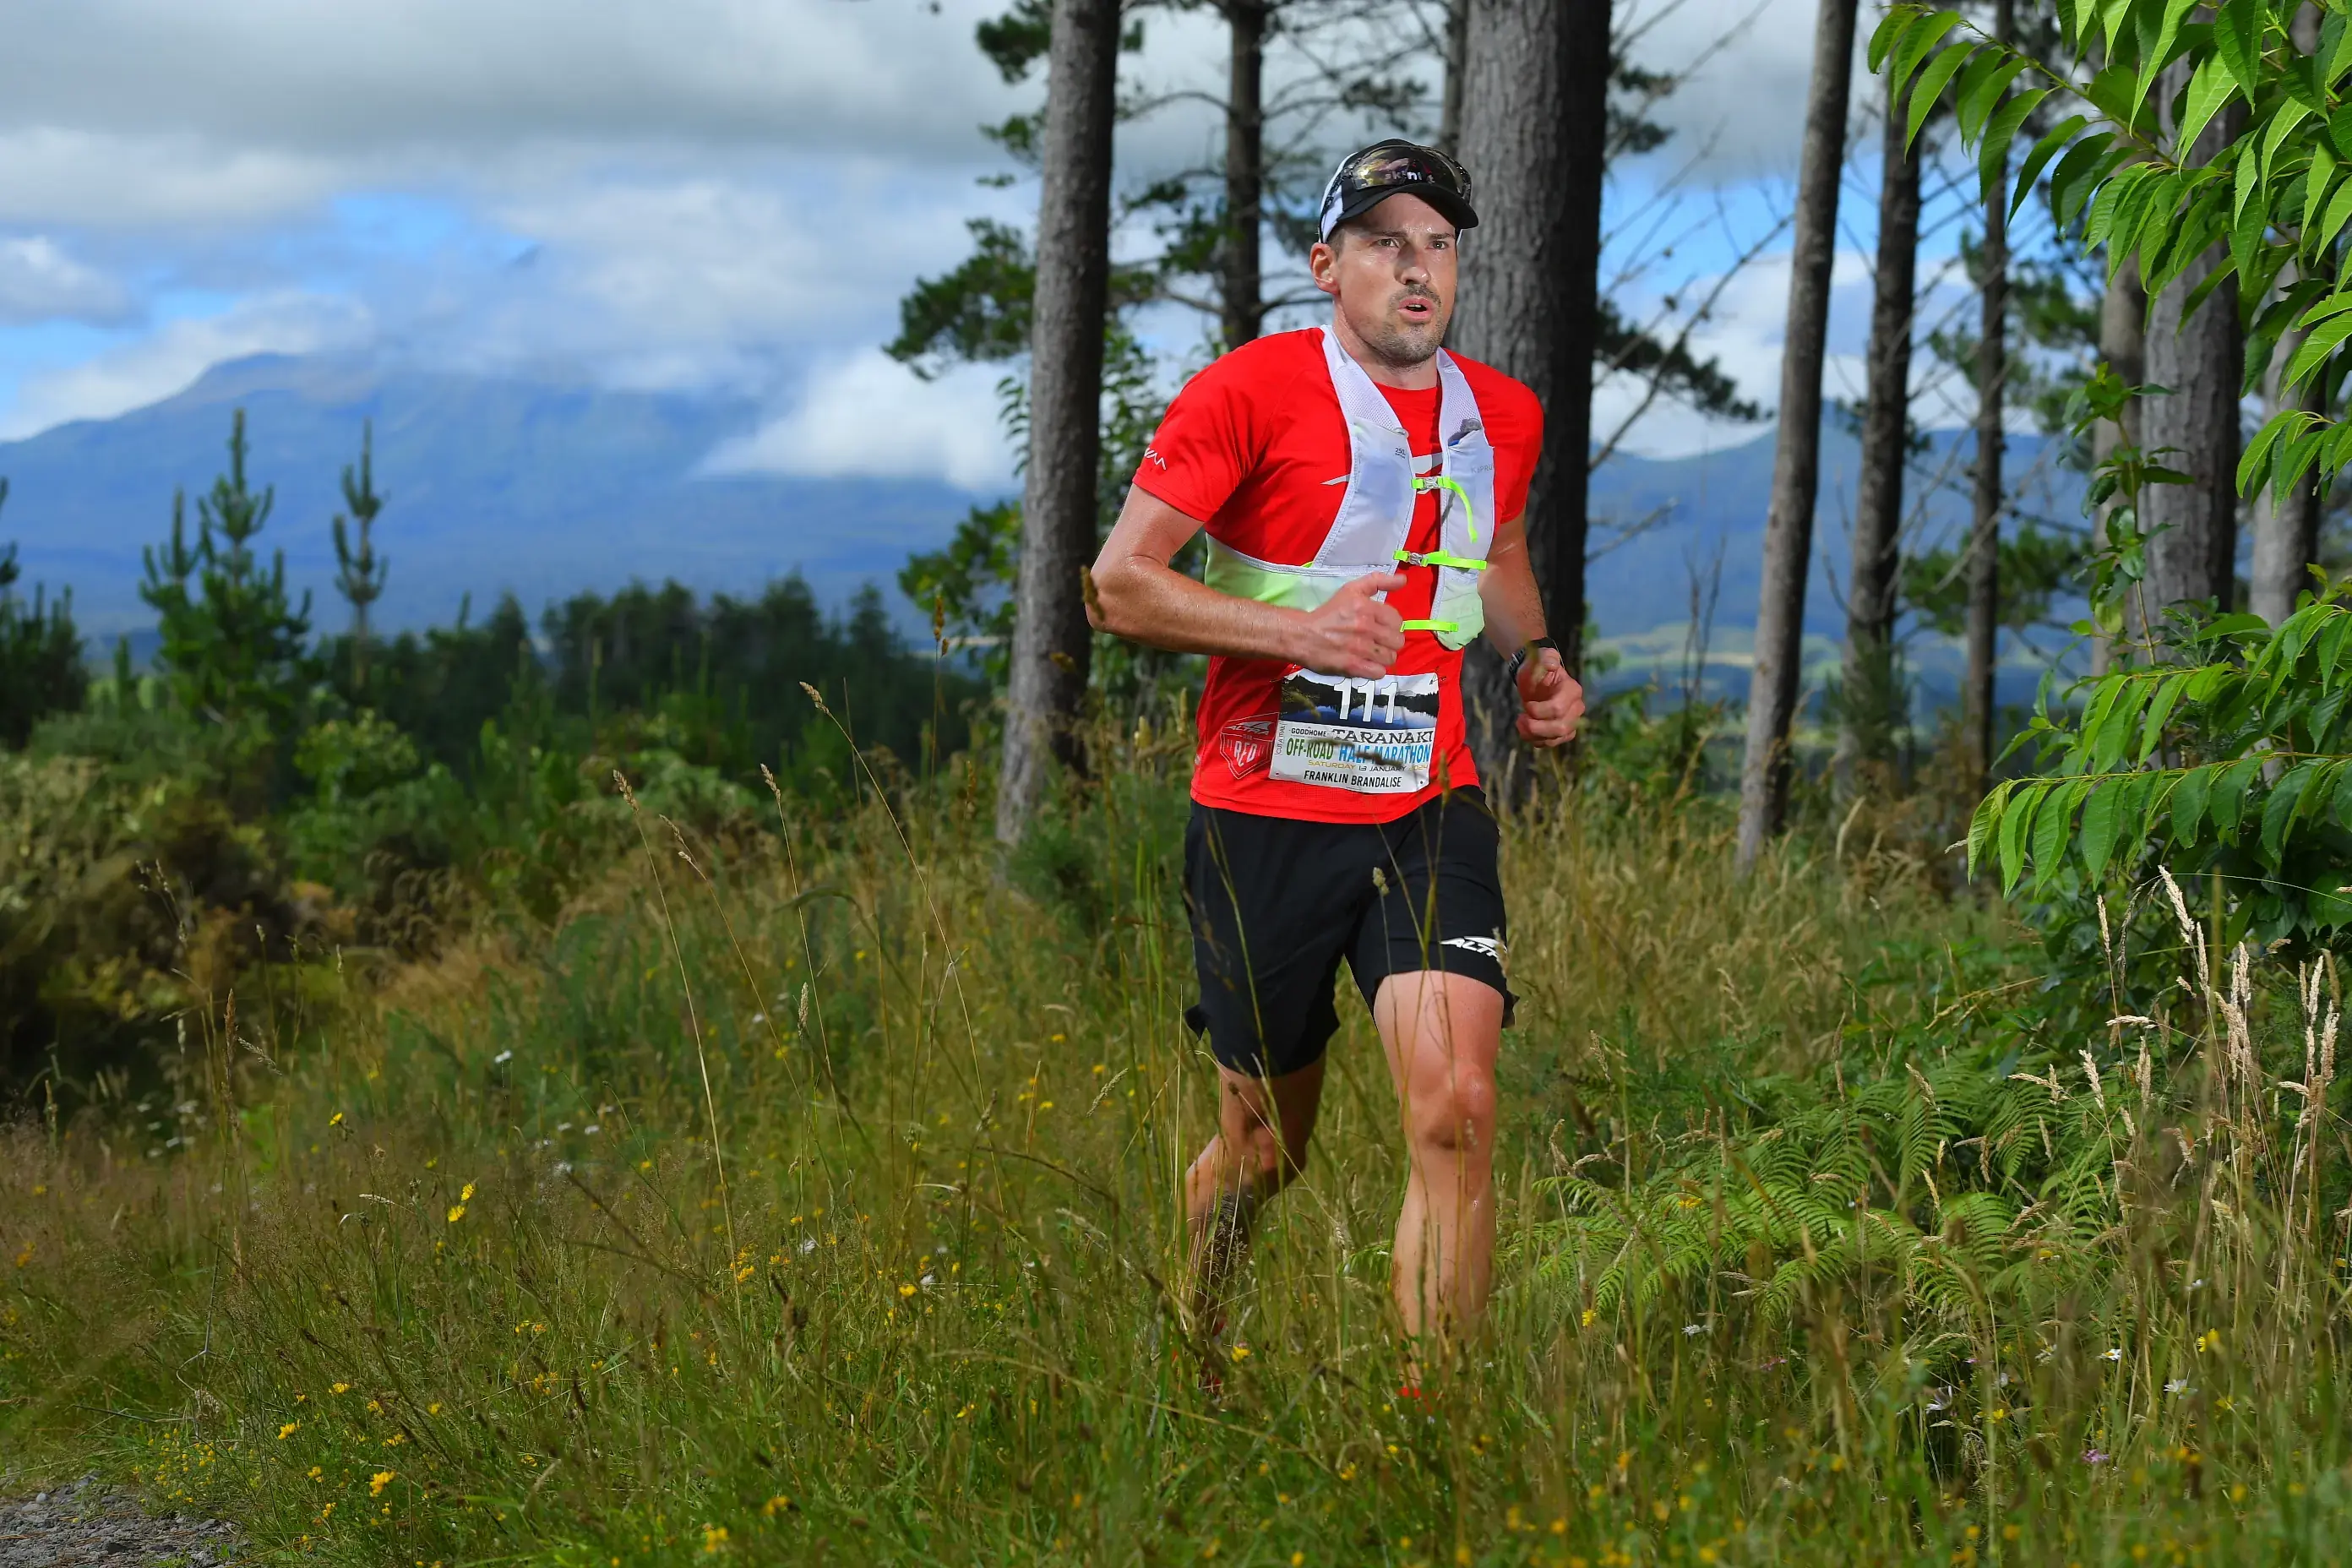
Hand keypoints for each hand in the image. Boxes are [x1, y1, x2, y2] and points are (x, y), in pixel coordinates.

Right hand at [1290, 571, 1405, 677]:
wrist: (1302, 635)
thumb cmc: (1328, 613)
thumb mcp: (1351, 590)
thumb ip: (1378, 582)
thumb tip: (1403, 580)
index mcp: (1367, 607)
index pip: (1397, 621)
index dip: (1391, 625)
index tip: (1380, 627)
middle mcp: (1366, 627)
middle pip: (1397, 641)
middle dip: (1389, 642)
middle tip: (1377, 642)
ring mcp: (1360, 648)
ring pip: (1390, 658)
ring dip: (1382, 657)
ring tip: (1371, 654)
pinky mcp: (1353, 666)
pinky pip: (1379, 673)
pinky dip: (1374, 670)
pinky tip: (1366, 664)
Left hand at [1515, 646, 1583, 745]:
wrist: (1535, 680)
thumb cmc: (1536, 668)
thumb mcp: (1538, 657)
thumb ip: (1545, 657)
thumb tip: (1551, 663)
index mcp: (1572, 689)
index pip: (1558, 708)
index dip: (1538, 711)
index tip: (1526, 704)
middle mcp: (1577, 708)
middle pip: (1560, 728)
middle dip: (1536, 727)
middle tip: (1520, 718)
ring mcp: (1571, 722)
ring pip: (1555, 739)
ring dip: (1533, 735)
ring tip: (1520, 722)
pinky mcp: (1563, 733)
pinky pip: (1550, 743)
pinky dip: (1535, 740)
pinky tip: (1525, 729)